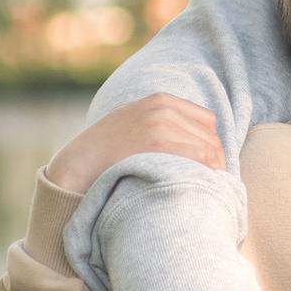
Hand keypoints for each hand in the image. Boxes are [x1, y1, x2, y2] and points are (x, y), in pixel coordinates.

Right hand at [46, 93, 224, 194]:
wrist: (75, 167)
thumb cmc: (104, 153)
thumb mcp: (131, 123)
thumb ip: (158, 122)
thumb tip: (194, 141)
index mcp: (160, 100)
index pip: (207, 121)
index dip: (212, 145)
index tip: (210, 167)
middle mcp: (162, 107)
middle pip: (211, 136)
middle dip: (215, 161)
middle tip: (214, 184)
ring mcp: (159, 123)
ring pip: (209, 148)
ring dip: (213, 171)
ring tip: (208, 190)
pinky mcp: (156, 142)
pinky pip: (199, 156)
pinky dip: (205, 173)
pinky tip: (200, 187)